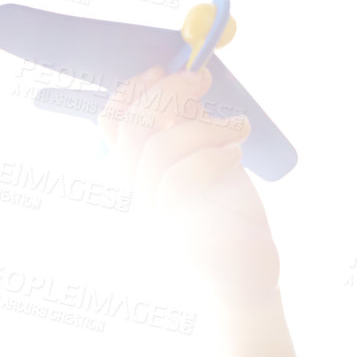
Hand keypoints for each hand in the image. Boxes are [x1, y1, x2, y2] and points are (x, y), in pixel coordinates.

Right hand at [98, 66, 279, 303]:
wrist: (243, 287)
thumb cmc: (229, 225)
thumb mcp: (210, 169)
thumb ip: (191, 134)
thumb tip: (187, 87)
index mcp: (140, 182)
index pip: (113, 128)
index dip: (130, 92)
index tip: (158, 69)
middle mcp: (139, 201)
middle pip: (134, 132)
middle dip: (167, 94)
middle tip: (201, 79)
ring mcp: (157, 220)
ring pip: (161, 149)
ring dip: (203, 125)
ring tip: (237, 128)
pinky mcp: (181, 233)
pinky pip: (186, 176)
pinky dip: (214, 153)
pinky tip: (237, 154)